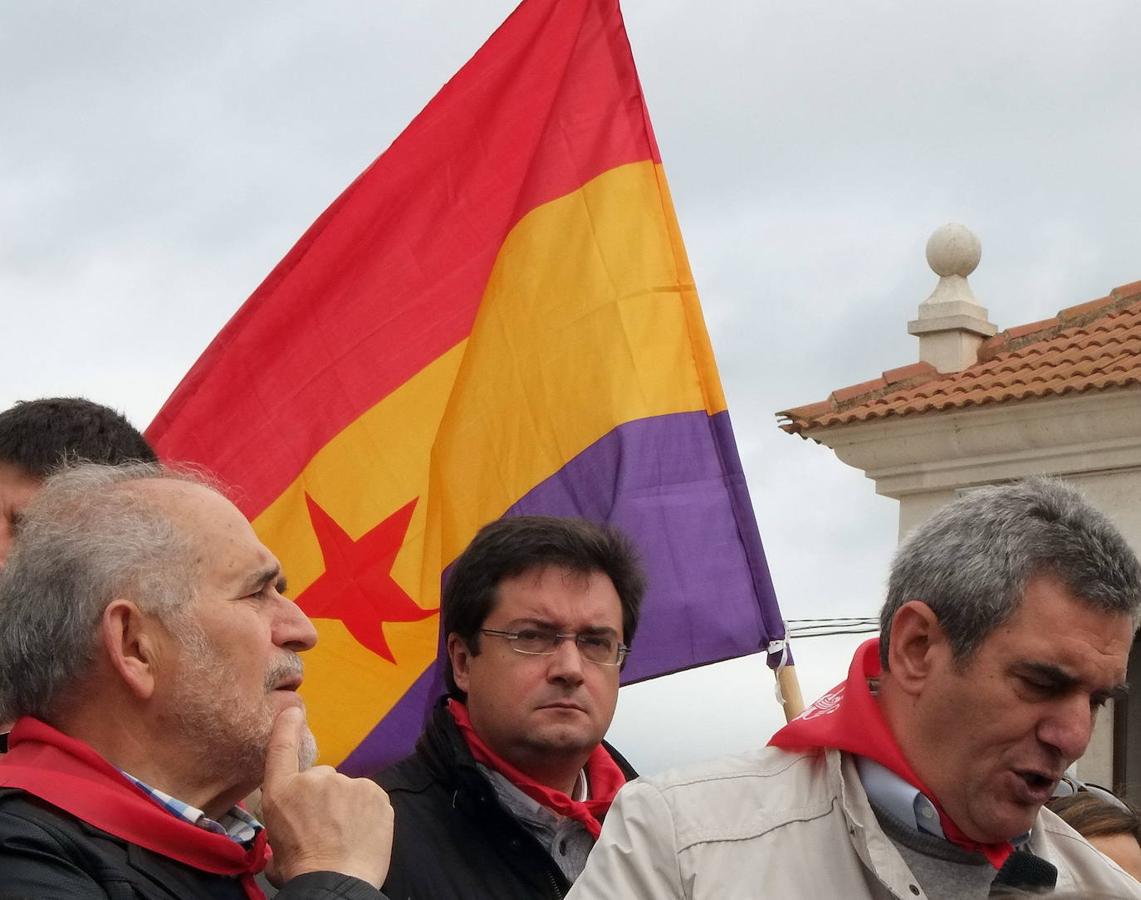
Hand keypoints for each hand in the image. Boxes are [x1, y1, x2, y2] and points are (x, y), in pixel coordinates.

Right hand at [260, 706, 393, 887]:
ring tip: (345, 837)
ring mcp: (347, 783)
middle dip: (325, 799)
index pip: (281, 748)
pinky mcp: (375, 793)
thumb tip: (289, 832)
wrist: (334, 883)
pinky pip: (370, 800)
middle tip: (326, 829)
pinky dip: (368, 814)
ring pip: (349, 791)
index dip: (286, 726)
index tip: (293, 712)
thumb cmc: (300, 871)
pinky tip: (362, 835)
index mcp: (282, 792)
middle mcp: (314, 779)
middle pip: (322, 780)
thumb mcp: (275, 847)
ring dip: (348, 808)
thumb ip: (283, 824)